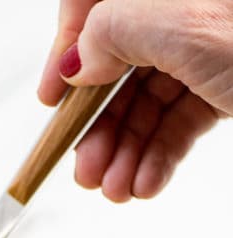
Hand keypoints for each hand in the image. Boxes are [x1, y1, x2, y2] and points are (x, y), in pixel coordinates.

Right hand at [40, 1, 232, 201]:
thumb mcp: (183, 23)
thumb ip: (115, 31)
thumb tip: (76, 62)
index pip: (92, 5)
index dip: (66, 52)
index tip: (52, 99)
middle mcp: (179, 11)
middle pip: (116, 69)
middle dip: (98, 127)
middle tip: (86, 170)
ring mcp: (201, 49)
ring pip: (145, 103)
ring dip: (124, 153)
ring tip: (116, 189)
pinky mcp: (222, 85)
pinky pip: (178, 121)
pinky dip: (158, 155)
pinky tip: (146, 182)